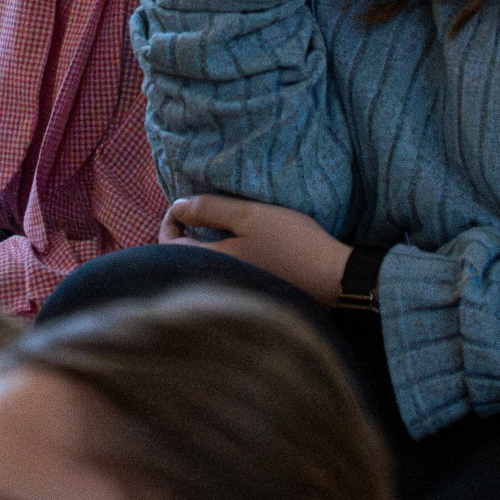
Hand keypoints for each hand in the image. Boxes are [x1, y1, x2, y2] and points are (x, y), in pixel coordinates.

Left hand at [161, 194, 350, 305]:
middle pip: (183, 260)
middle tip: (199, 212)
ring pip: (204, 267)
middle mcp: (216, 284)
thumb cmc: (292, 243)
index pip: (167, 247)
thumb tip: (178, 207)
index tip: (185, 206)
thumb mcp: (250, 215)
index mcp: (210, 265)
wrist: (332, 277)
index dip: (170, 221)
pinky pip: (222, 274)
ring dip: (204, 245)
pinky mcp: (251, 294)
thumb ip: (210, 209)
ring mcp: (234, 292)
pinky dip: (222, 257)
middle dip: (185, 234)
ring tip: (218, 224)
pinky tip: (240, 244)